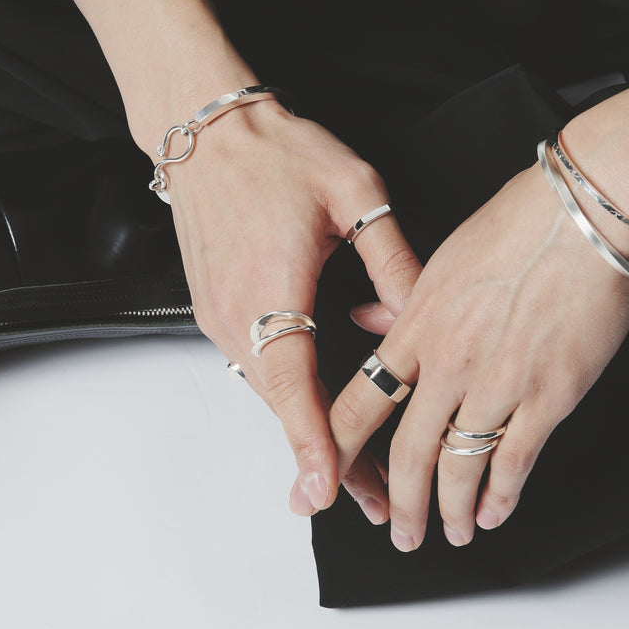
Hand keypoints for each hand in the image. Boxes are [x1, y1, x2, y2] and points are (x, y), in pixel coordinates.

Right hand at [42, 0, 425, 522]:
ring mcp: (219, 316)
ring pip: (269, 394)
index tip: (327, 491)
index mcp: (272, 287)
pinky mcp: (215, 312)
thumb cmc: (274, 151)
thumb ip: (393, 257)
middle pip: (284, 407)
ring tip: (356, 471)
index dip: (314, 443)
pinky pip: (257, 370)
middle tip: (373, 500)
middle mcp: (235, 313)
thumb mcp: (354, 191)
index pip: (295, 385)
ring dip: (309, 432)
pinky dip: (289, 400)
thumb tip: (424, 313)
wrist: (205, 128)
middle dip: (329, 459)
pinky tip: (321, 413)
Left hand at [328, 155, 628, 549]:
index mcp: (417, 323)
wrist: (585, 212)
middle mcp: (449, 360)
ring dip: (449, 510)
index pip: (361, 400)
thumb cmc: (521, 221)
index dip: (338, 448)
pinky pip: (515, 460)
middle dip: (398, 501)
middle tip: (397, 531)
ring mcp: (499, 381)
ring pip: (458, 466)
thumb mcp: (445, 255)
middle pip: (407, 450)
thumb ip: (404, 300)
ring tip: (449, 534)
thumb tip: (369, 322)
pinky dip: (501, 495)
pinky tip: (495, 512)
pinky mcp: (549, 394)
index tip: (324, 479)